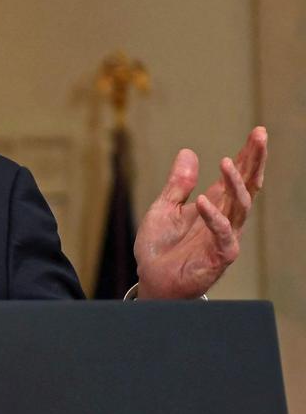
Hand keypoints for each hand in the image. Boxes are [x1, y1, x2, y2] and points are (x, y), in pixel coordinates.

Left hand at [135, 126, 266, 298]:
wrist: (152, 281)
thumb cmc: (160, 247)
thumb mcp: (164, 208)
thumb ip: (177, 184)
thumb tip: (187, 152)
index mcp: (215, 205)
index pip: (236, 176)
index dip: (248, 155)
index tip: (258, 132)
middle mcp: (225, 218)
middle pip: (247, 185)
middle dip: (254, 161)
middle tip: (261, 136)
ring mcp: (225, 237)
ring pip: (240, 206)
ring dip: (235, 183)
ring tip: (227, 161)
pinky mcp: (219, 256)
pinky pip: (221, 234)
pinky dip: (214, 217)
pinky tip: (204, 200)